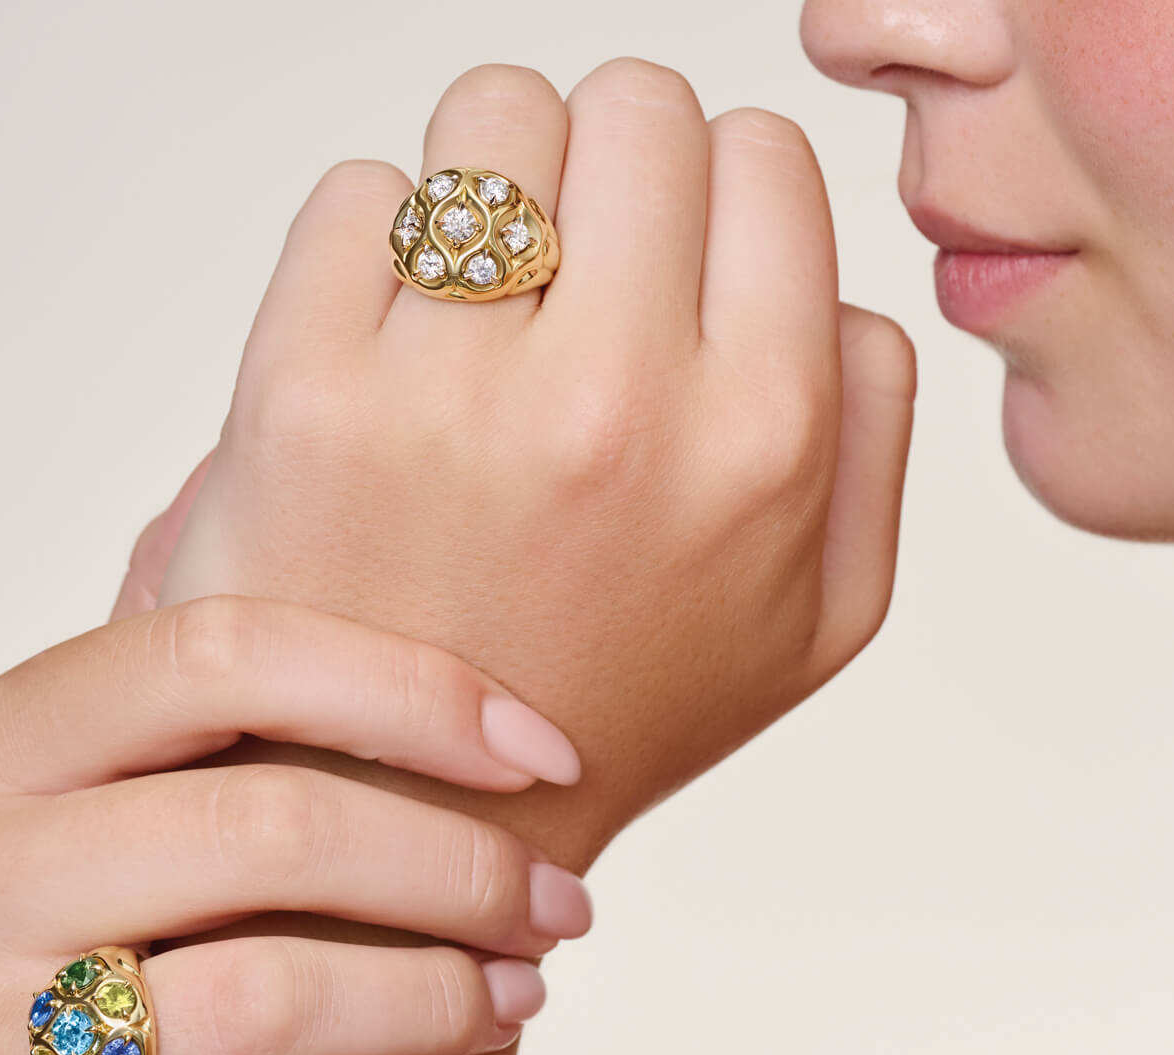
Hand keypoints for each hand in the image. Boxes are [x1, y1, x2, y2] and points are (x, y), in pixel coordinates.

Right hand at [0, 596, 587, 1054]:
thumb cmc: (62, 989)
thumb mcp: (83, 822)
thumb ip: (177, 693)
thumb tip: (256, 478)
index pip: (217, 654)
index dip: (409, 689)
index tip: (547, 750)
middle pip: (267, 828)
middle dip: (458, 866)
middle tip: (559, 905)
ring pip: (265, 997)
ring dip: (436, 997)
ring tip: (517, 997)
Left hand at [158, 60, 916, 863]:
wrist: (406, 830)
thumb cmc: (603, 712)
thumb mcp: (819, 617)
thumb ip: (869, 423)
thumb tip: (828, 274)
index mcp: (760, 436)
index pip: (759, 151)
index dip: (708, 199)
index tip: (663, 268)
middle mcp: (613, 399)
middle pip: (631, 103)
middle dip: (601, 169)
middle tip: (564, 277)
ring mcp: (449, 393)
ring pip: (491, 114)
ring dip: (484, 186)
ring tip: (474, 305)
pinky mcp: (304, 394)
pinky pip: (357, 196)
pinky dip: (371, 246)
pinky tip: (386, 352)